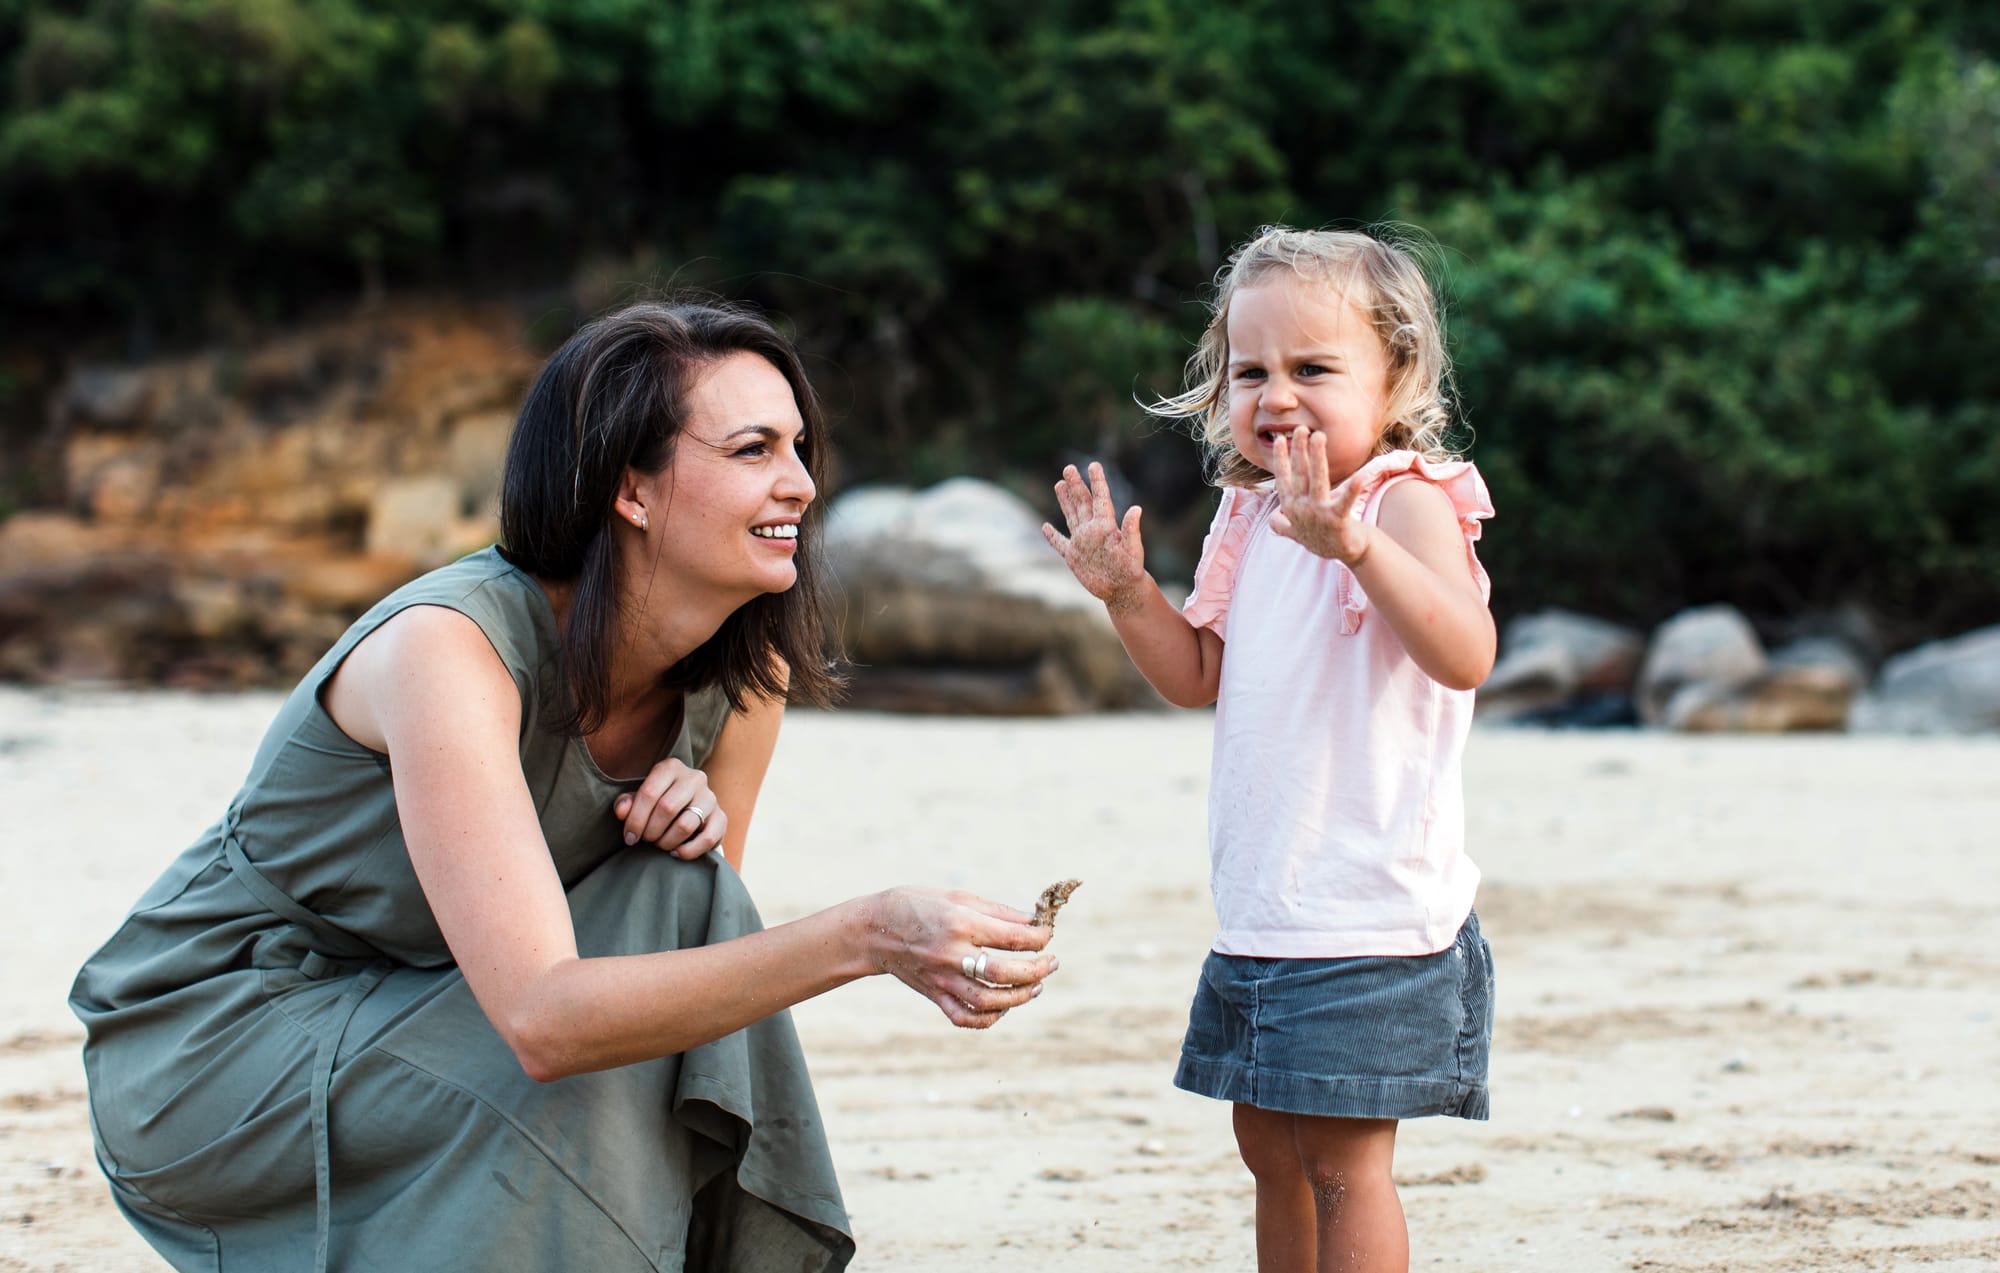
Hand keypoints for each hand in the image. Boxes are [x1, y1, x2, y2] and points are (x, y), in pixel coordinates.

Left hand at [612, 759, 726, 859]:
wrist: (688, 807)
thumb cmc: (658, 801)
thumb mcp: (640, 798)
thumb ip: (627, 803)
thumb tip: (622, 811)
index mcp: (671, 767)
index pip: (649, 793)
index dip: (635, 819)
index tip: (629, 837)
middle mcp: (694, 778)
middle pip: (667, 808)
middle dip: (651, 831)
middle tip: (645, 840)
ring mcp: (711, 797)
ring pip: (686, 825)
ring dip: (667, 842)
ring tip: (660, 844)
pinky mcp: (722, 818)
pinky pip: (706, 839)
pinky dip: (687, 851)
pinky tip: (675, 853)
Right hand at [867, 888, 1058, 1028]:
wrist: (874, 930)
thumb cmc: (917, 905)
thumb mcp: (957, 897)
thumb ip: (997, 912)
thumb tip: (1033, 923)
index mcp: (960, 923)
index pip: (1013, 937)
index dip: (1039, 938)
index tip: (1047, 936)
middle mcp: (952, 954)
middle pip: (1006, 974)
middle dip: (1037, 970)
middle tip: (1051, 963)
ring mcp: (942, 979)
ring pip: (990, 1001)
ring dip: (1020, 997)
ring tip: (1036, 986)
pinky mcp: (934, 995)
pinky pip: (965, 1017)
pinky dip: (990, 1018)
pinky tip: (1004, 1006)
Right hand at [1042, 462, 1147, 612]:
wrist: (1122, 591)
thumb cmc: (1130, 571)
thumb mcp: (1132, 550)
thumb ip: (1132, 530)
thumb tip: (1136, 509)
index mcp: (1105, 526)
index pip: (1100, 499)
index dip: (1097, 482)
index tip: (1093, 465)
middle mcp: (1092, 530)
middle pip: (1082, 503)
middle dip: (1075, 485)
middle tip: (1069, 467)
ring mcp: (1082, 542)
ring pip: (1071, 516)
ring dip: (1065, 501)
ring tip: (1059, 484)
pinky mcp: (1074, 557)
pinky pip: (1060, 544)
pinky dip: (1052, 536)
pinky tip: (1045, 527)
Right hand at [1268, 429, 1372, 563]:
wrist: (1343, 553)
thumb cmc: (1321, 539)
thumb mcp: (1296, 534)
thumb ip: (1282, 524)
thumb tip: (1273, 518)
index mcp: (1292, 508)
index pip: (1284, 480)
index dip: (1281, 460)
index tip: (1280, 441)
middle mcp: (1301, 509)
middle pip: (1300, 475)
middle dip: (1299, 451)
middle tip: (1301, 429)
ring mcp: (1318, 515)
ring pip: (1317, 481)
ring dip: (1317, 458)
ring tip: (1318, 437)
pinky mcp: (1337, 521)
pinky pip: (1345, 502)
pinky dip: (1352, 490)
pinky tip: (1359, 477)